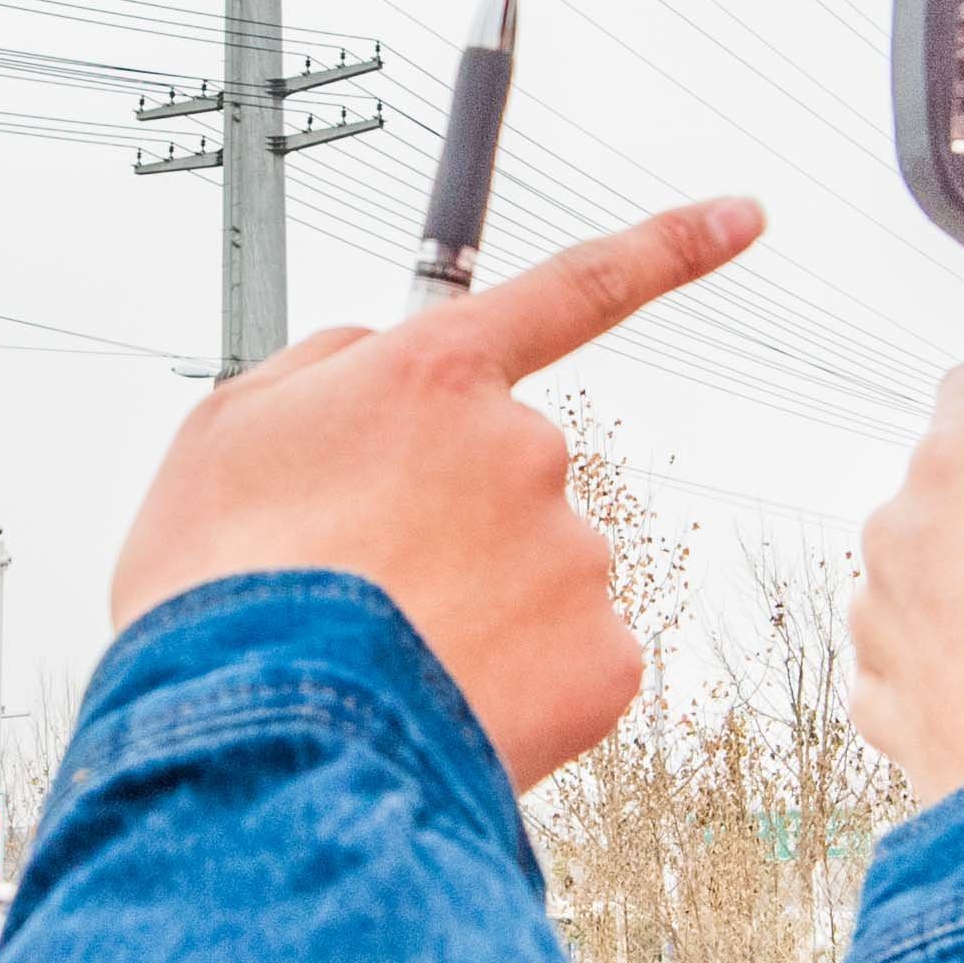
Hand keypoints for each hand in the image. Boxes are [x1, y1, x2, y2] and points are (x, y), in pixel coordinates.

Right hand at [100, 197, 769, 787]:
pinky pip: (567, 665)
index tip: (745, 216)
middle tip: (363, 596)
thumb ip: (321, 366)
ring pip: (539, 579)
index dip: (668, 247)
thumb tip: (383, 356)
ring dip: (477, 617)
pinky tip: (443, 709)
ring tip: (387, 665)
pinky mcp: (604, 658)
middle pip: (512, 478)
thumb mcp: (224, 432)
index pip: (573, 289)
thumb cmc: (218, 588)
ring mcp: (575, 553)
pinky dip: (514, 691)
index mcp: (434, 376)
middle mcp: (526, 447)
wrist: (265, 746)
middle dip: (453, 531)